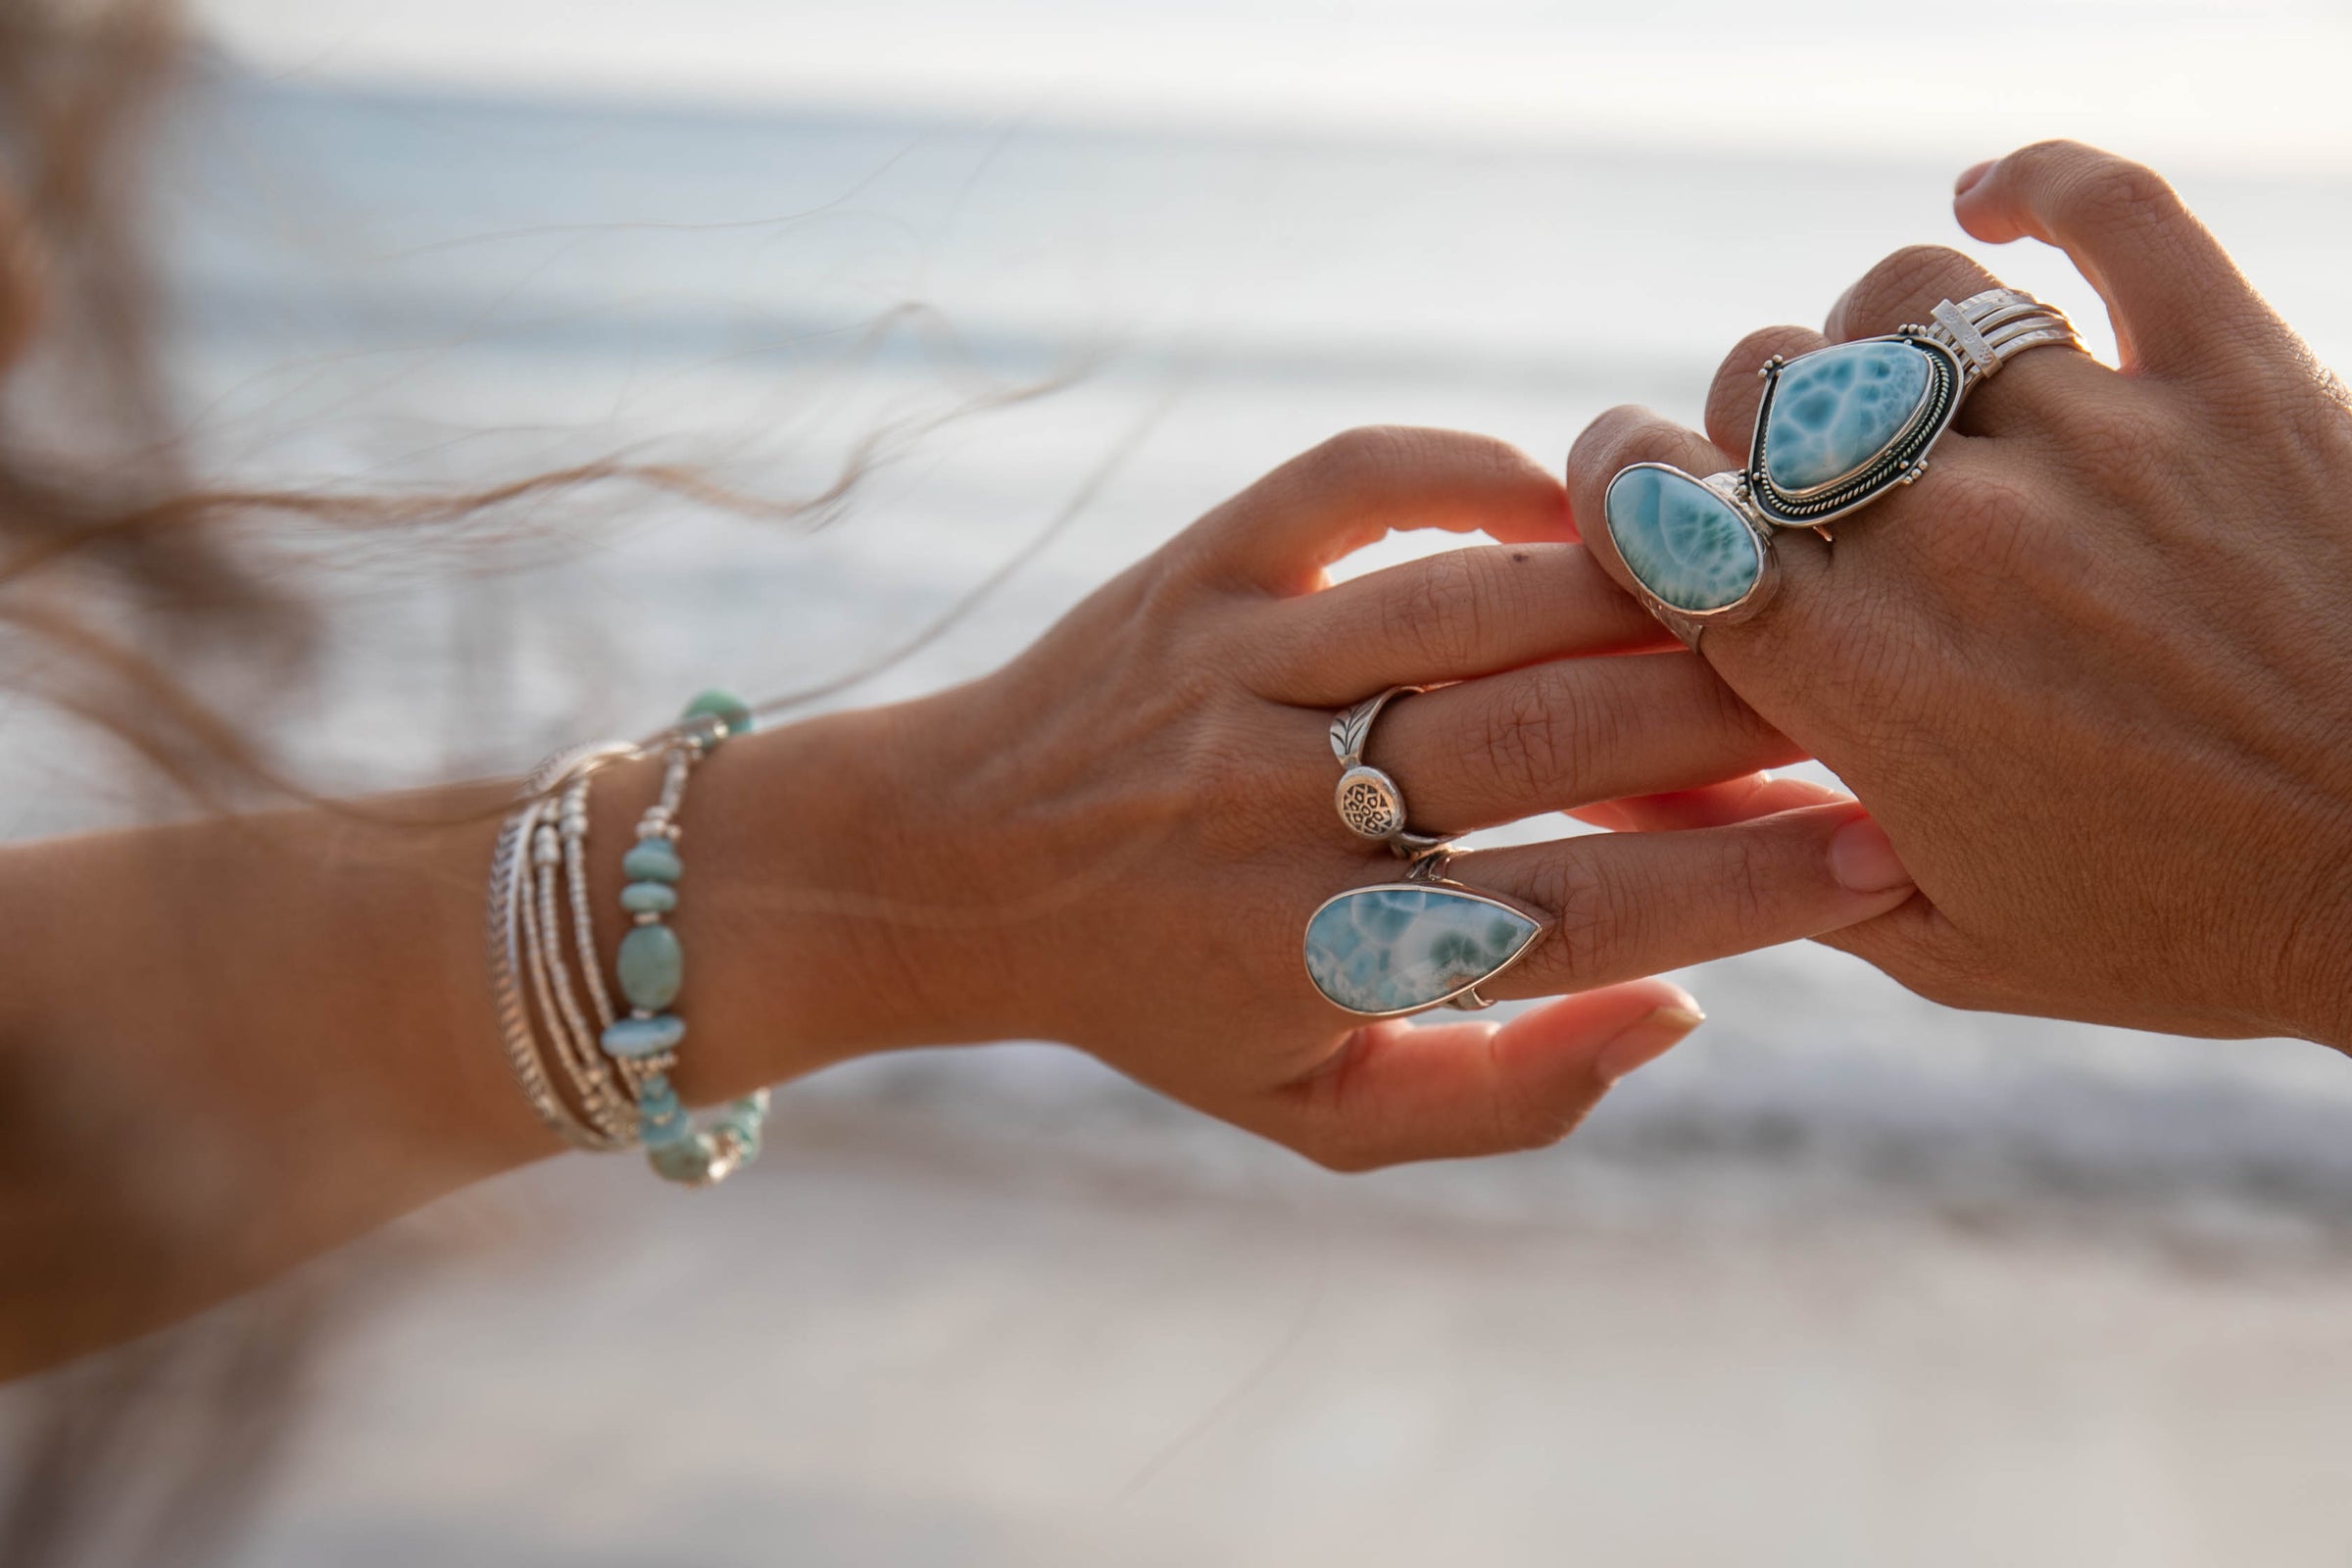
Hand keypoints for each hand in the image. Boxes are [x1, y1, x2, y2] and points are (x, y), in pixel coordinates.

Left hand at [794, 427, 1916, 1169]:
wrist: (956, 871)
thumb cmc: (1168, 1000)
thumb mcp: (1320, 1110)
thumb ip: (1504, 1097)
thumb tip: (1685, 1011)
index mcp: (1315, 955)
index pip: (1572, 919)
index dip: (1741, 892)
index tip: (1877, 856)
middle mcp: (1272, 805)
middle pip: (1546, 743)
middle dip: (1731, 723)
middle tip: (1868, 701)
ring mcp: (1230, 667)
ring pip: (1477, 606)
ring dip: (1641, 597)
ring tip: (1764, 596)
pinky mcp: (1197, 567)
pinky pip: (1354, 482)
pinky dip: (1476, 472)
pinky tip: (1575, 498)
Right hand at [1571, 141, 2351, 1045]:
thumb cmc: (2183, 927)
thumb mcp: (1940, 941)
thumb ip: (1757, 854)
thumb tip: (1604, 787)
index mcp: (1854, 673)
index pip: (1655, 505)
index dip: (1616, 474)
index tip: (1635, 484)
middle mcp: (1948, 537)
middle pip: (1759, 387)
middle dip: (1747, 423)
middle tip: (1801, 477)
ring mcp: (2092, 438)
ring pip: (1898, 297)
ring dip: (1872, 335)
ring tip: (1907, 392)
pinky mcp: (2231, 374)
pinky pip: (2112, 211)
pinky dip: (2039, 183)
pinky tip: (1998, 205)